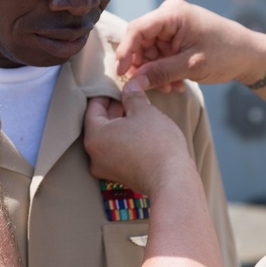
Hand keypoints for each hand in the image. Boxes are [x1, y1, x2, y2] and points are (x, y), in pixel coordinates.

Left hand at [83, 81, 192, 196]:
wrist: (172, 180)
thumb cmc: (156, 144)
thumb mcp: (144, 111)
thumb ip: (133, 96)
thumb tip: (129, 86)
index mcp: (94, 137)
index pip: (93, 108)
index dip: (106, 94)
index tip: (117, 87)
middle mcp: (95, 155)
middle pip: (99, 125)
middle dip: (114, 110)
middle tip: (128, 98)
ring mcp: (107, 168)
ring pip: (109, 139)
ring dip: (120, 125)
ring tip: (137, 114)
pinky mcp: (120, 176)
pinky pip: (117, 152)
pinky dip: (125, 141)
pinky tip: (140, 132)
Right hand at [116, 0, 258, 91]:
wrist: (249, 55)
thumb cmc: (225, 54)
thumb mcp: (191, 66)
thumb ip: (159, 73)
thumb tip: (131, 84)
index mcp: (172, 14)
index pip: (137, 29)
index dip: (126, 52)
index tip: (122, 73)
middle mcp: (169, 16)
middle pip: (140, 42)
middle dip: (144, 67)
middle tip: (152, 88)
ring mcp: (172, 27)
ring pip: (149, 52)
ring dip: (155, 73)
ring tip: (170, 89)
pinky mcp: (176, 38)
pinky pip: (160, 55)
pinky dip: (164, 71)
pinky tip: (176, 84)